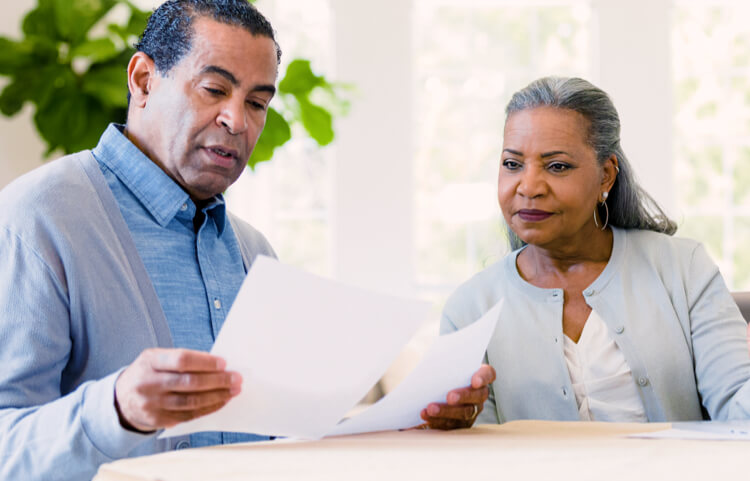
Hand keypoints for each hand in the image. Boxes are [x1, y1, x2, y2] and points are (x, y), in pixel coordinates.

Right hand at [114, 348, 241, 431]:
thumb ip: (182, 359)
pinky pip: (188, 415)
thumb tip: (217, 365)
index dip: (204, 362)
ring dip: (217, 396)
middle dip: (217, 381)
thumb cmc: (148, 373)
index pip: (181, 360)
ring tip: (233, 391)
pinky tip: (221, 402)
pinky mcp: (157, 420)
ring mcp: (151, 404)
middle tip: (236, 378)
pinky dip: (208, 408)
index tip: (224, 363)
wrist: (121, 399)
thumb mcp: (157, 358)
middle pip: (189, 383)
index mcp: (149, 361)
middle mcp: (148, 383)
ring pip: (191, 402)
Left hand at [418, 364, 495, 429]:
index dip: (483, 378)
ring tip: (431, 408)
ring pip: (463, 413)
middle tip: (450, 397)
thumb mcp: (448, 363)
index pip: (488, 374)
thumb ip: (447, 362)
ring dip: (446, 412)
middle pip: (477, 397)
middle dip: (463, 397)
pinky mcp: (460, 423)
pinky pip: (451, 424)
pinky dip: (436, 420)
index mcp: (481, 376)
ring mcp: (472, 410)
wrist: (441, 384)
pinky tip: (425, 415)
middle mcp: (480, 395)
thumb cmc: (447, 371)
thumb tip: (434, 362)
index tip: (475, 381)